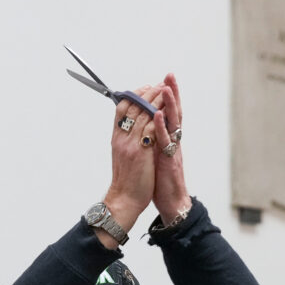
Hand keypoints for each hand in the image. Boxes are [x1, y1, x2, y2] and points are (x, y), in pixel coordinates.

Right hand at [100, 85, 161, 243]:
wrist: (124, 200)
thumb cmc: (126, 181)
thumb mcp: (122, 156)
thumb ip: (127, 141)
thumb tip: (133, 128)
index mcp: (116, 138)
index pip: (121, 108)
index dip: (134, 95)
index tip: (145, 88)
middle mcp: (121, 138)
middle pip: (133, 106)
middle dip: (147, 93)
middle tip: (159, 84)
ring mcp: (130, 144)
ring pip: (142, 113)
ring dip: (155, 99)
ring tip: (166, 90)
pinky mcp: (141, 151)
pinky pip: (151, 127)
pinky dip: (159, 116)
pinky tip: (167, 109)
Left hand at [152, 74, 191, 224]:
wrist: (170, 201)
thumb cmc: (160, 178)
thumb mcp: (155, 153)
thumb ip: (152, 138)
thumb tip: (144, 124)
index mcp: (168, 138)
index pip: (168, 112)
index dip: (167, 96)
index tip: (164, 79)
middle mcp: (172, 141)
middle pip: (174, 112)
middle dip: (172, 93)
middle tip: (169, 75)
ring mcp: (172, 150)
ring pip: (172, 124)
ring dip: (169, 105)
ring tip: (165, 88)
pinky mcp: (169, 161)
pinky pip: (165, 141)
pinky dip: (161, 127)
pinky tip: (156, 115)